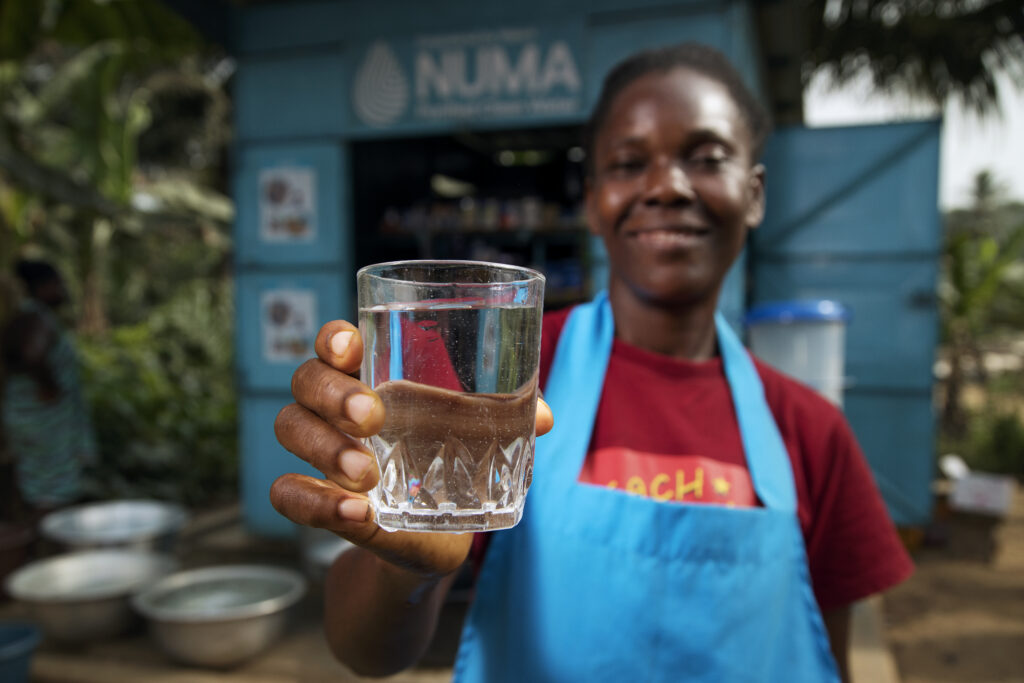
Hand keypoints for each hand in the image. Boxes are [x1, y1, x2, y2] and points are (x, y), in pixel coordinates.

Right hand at [271, 320, 552, 578]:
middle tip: (372, 417)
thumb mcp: (480, 443)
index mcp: (371, 379)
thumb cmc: (453, 466)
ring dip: (324, 448)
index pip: (335, 344)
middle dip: (332, 394)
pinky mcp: (320, 503)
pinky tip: (353, 512)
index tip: (350, 346)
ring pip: (289, 427)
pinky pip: (285, 494)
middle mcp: (335, 409)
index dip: (332, 338)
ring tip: (367, 476)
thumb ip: (507, 423)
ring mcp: (321, 454)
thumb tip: (543, 416)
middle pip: (305, 380)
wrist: (437, 538)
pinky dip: (313, 502)